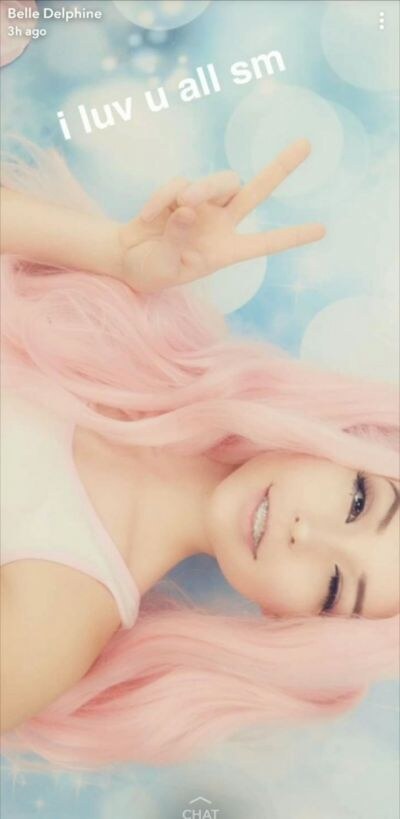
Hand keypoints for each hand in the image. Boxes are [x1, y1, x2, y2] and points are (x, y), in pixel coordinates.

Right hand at [118, 139, 324, 293]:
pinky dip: (162, 199)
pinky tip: (148, 218)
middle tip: (307, 143)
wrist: (125, 257)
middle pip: (256, 190)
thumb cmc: (150, 270)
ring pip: (218, 181)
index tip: (322, 230)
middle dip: (280, 167)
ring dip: (204, 188)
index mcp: (225, 251)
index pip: (264, 243)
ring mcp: (202, 205)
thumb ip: (178, 238)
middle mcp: (220, 224)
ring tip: (182, 204)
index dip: (292, 236)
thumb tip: (189, 206)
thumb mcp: (166, 266)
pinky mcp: (179, 192)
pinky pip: (177, 184)